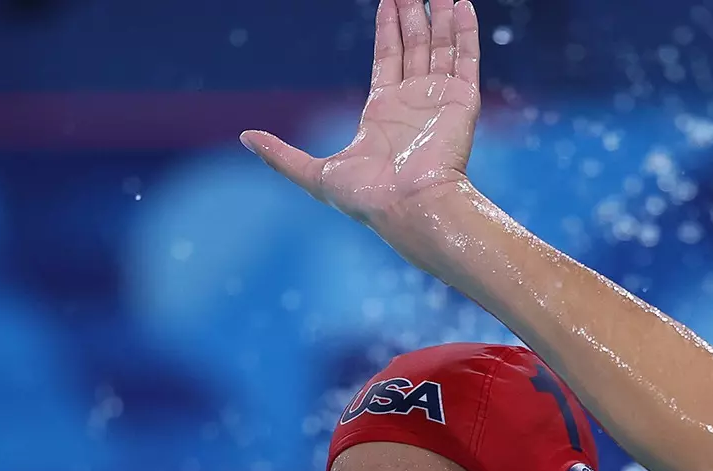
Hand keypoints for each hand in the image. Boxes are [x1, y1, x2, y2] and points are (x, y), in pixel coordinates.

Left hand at [241, 0, 480, 225]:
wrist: (408, 207)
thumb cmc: (366, 197)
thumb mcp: (314, 173)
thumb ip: (281, 155)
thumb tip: (245, 137)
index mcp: (383, 111)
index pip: (387, 58)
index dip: (388, 29)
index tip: (388, 0)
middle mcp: (413, 101)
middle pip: (415, 46)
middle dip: (412, 15)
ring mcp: (439, 100)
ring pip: (441, 47)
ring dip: (441, 18)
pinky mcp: (462, 102)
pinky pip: (466, 59)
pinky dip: (466, 32)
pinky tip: (463, 6)